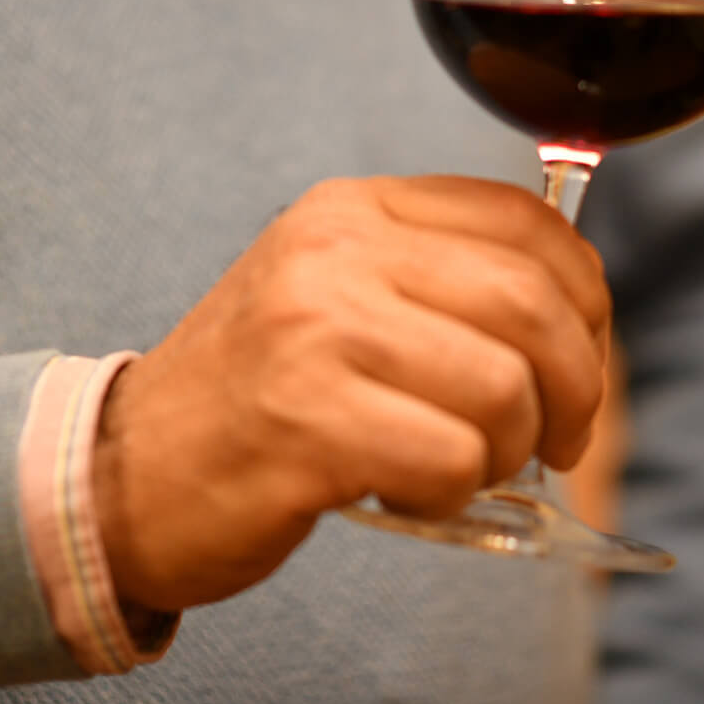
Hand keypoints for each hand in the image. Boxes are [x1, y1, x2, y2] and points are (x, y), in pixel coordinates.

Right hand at [92, 175, 611, 611]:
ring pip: (503, 387)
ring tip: (459, 467)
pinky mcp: (305, 422)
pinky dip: (452, 495)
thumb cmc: (257, 395)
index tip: (581, 358)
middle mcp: (335, 252)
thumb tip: (579, 309)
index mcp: (354, 209)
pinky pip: (451, 459)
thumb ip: (440, 278)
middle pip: (532, 302)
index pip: (526, 221)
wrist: (118, 474)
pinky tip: (405, 495)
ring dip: (508, 450)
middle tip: (556, 438)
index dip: (586, 298)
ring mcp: (316, 332)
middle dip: (575, 385)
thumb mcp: (339, 293)